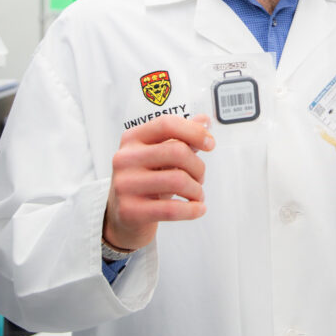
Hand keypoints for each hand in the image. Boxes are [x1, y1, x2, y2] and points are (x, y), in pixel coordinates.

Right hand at [103, 114, 214, 251]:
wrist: (125, 214)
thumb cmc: (147, 180)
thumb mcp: (161, 155)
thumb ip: (182, 136)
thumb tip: (205, 120)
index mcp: (133, 138)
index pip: (167, 124)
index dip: (194, 131)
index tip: (210, 144)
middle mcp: (125, 158)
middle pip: (177, 151)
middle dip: (198, 167)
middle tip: (200, 178)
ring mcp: (125, 184)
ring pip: (177, 180)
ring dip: (197, 190)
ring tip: (197, 195)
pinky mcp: (130, 210)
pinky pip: (171, 209)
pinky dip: (192, 210)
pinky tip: (197, 209)